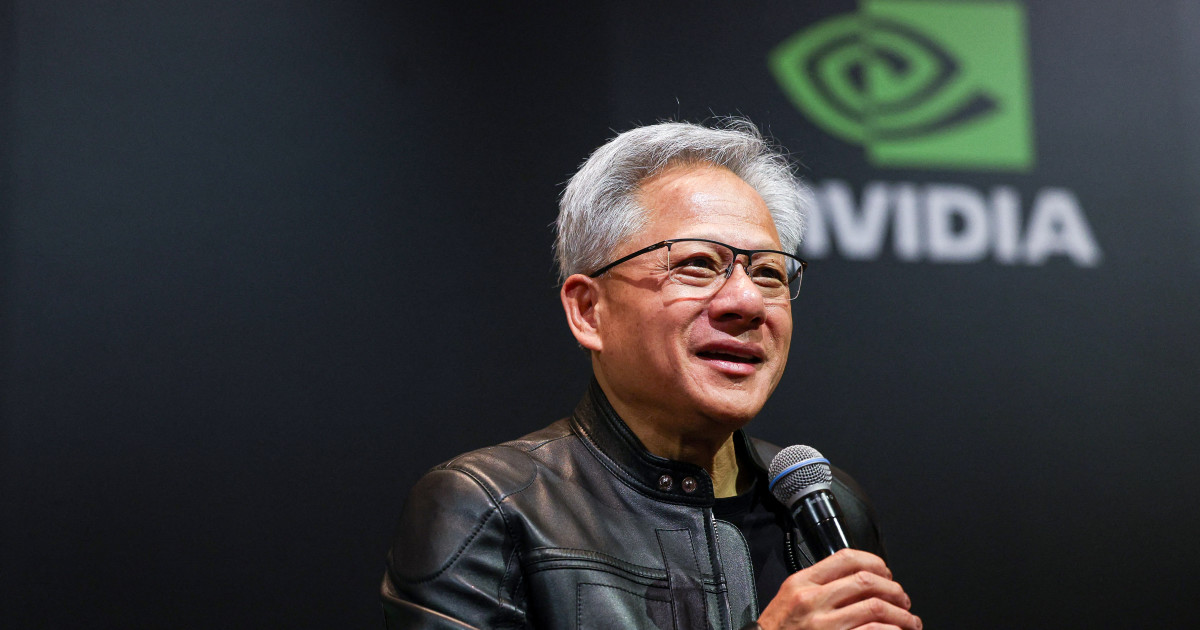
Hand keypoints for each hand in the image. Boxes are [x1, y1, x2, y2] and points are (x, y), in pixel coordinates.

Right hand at [755, 549, 920, 629]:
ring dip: (901, 615)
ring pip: (875, 608)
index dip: (874, 562)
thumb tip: (857, 579)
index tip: (886, 572)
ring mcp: (824, 624)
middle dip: (894, 589)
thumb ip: (818, 585)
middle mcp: (813, 600)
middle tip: (903, 599)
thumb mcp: (791, 597)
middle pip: (866, 581)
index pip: (846, 558)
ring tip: (909, 620)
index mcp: (802, 583)